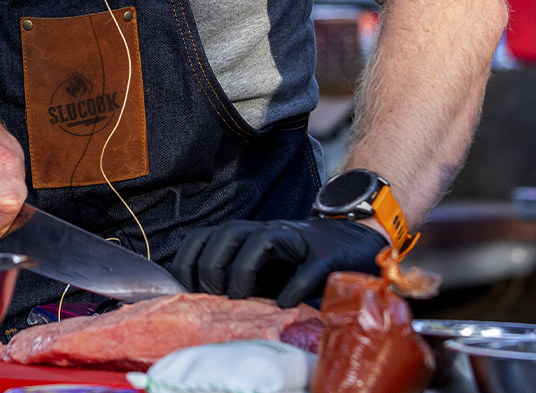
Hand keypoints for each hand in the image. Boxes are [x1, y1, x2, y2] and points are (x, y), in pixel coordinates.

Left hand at [170, 217, 388, 306]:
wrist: (350, 243)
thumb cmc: (297, 262)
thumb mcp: (260, 270)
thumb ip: (235, 279)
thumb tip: (198, 304)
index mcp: (246, 235)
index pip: (203, 236)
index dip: (188, 261)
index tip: (185, 291)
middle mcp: (266, 231)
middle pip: (227, 233)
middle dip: (212, 264)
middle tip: (215, 296)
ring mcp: (296, 240)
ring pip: (261, 240)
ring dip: (243, 270)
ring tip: (240, 298)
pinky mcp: (324, 256)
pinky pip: (307, 269)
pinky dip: (293, 288)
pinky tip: (284, 304)